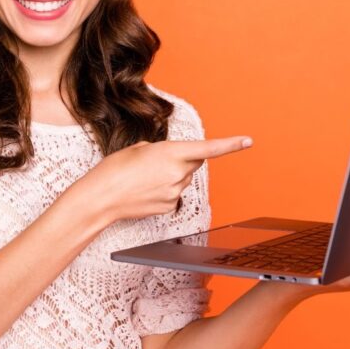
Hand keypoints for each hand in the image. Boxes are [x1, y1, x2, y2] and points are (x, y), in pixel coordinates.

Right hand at [73, 135, 252, 222]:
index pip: (208, 148)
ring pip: (183, 179)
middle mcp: (178, 173)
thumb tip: (171, 160)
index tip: (248, 141)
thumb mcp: (139, 148)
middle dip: (183, 159)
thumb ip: (162, 150)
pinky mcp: (170, 207)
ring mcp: (175, 192)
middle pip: (193, 163)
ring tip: (145, 178)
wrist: (101, 198)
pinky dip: (164, 191)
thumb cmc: (115, 169)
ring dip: (171, 176)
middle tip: (156, 162)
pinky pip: (175, 194)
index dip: (231, 144)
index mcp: (171, 153)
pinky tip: (146, 192)